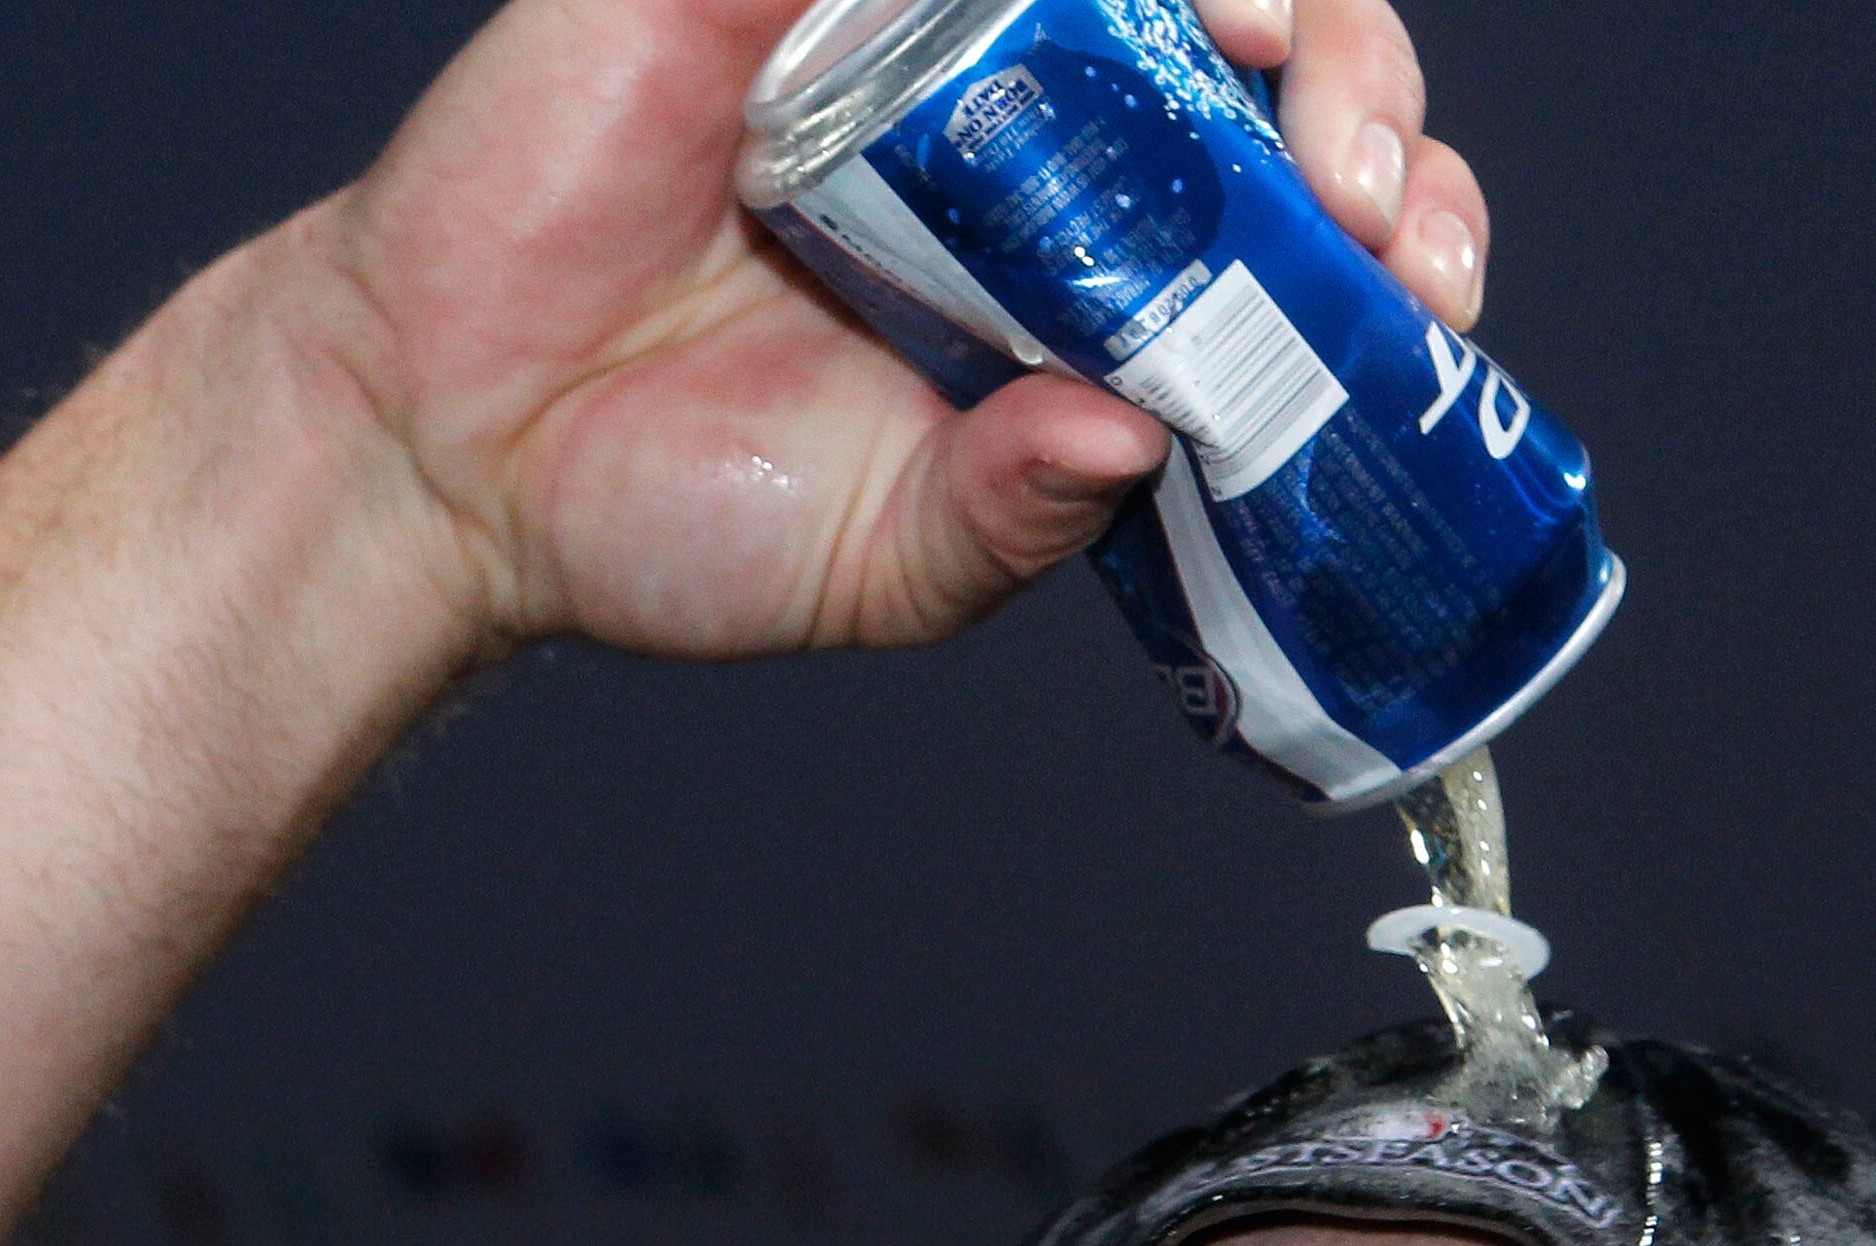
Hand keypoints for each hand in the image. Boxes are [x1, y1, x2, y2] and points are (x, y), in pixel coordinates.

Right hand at [311, 0, 1490, 654]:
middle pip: (1258, 52)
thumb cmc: (667, 513)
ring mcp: (919, 32)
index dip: (1387, 236)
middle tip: (1369, 195)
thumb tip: (1148, 440)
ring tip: (1281, 66)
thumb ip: (1023, 514)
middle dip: (1360, 98)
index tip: (1423, 298)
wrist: (452, 449)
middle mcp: (1023, 146)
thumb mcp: (890, 563)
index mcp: (1076, 291)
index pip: (1283, 226)